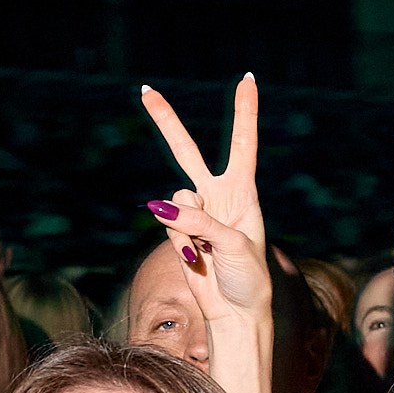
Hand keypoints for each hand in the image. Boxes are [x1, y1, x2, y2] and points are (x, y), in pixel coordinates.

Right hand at [141, 77, 269, 325]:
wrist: (235, 312)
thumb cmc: (248, 278)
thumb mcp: (234, 246)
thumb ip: (200, 223)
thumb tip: (160, 206)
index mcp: (244, 193)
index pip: (243, 144)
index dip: (244, 112)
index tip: (247, 80)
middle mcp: (218, 197)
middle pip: (187, 151)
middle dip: (166, 122)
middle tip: (146, 90)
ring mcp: (194, 214)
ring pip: (174, 198)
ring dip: (187, 224)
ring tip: (207, 250)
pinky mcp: (177, 232)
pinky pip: (168, 226)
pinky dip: (180, 242)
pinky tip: (197, 260)